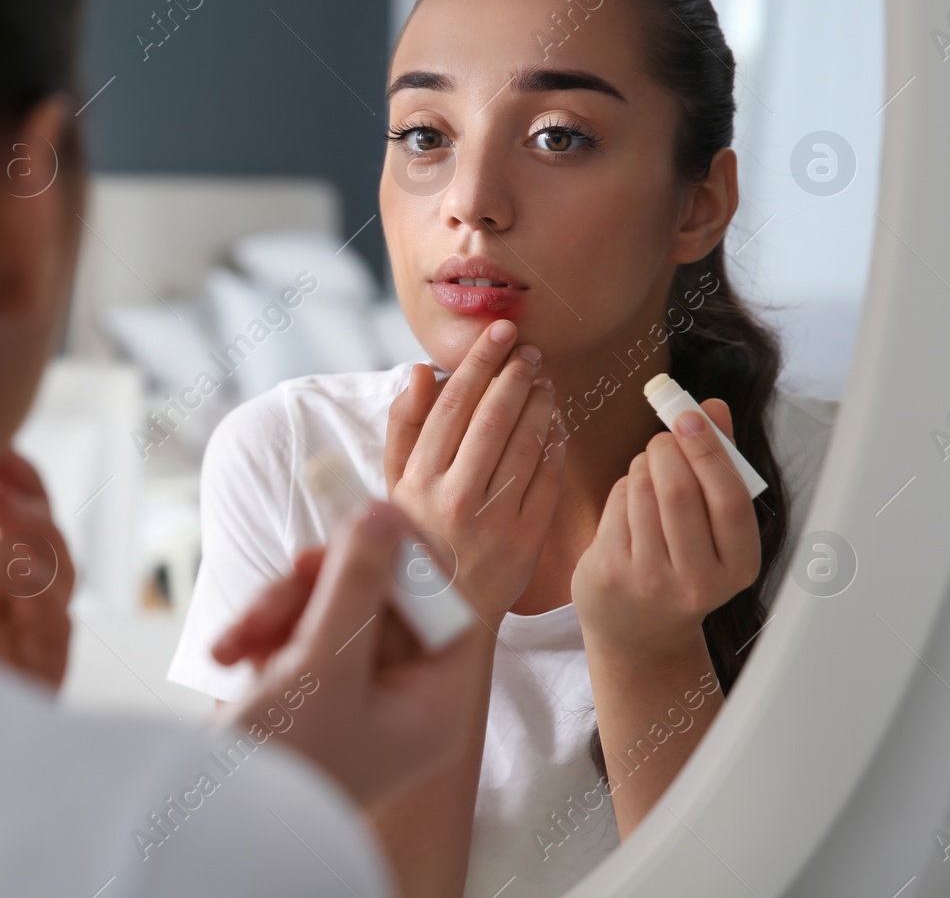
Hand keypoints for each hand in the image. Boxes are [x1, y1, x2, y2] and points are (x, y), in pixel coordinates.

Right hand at [217, 501, 497, 809]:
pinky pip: (296, 631)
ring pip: (330, 607)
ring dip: (278, 610)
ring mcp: (351, 695)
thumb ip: (357, 580)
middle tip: (290, 577)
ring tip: (237, 642)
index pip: (447, 605)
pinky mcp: (306, 690)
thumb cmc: (282, 761)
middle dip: (320, 588)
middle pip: (382, 599)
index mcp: (432, 705)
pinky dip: (261, 633)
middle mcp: (400, 700)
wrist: (206, 822)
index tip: (365, 528)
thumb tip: (385, 511)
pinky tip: (230, 655)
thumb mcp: (323, 661)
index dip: (409, 561)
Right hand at [385, 318, 566, 618]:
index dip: (478, 363)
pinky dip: (554, 446)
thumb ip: (403, 429)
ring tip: (545, 381)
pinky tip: (556, 425)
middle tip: (529, 351)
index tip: (498, 332)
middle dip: (514, 375)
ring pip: (524, 444)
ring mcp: (491, 522)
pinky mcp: (525, 542)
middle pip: (491, 418)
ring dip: (540, 404)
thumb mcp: (393, 488)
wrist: (446, 617)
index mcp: (416, 481)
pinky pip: (546, 481)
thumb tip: (418, 372)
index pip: (451, 406)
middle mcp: (452, 499)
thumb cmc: (417, 544)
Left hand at [570, 398, 759, 660]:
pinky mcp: (610, 574)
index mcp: (738, 567)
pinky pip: (614, 507)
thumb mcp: (715, 527)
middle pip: (679, 491)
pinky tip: (630, 499)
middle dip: (667, 449)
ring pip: (641, 493)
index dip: (708, 449)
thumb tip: (713, 406)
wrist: (639, 632)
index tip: (690, 415)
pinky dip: (622, 489)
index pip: (728, 498)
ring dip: (642, 466)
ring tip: (649, 470)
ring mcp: (649, 581)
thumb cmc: (684, 565)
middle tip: (663, 437)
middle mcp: (698, 581)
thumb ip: (720, 464)